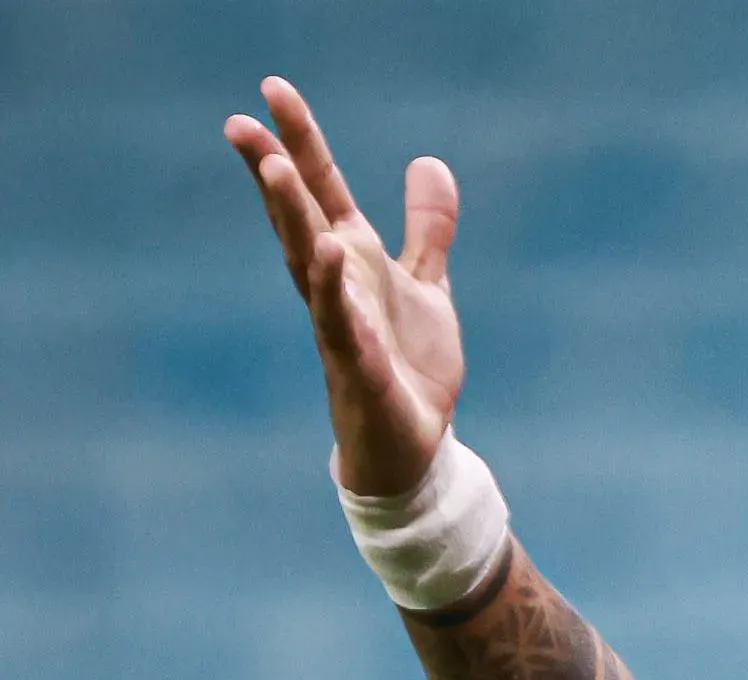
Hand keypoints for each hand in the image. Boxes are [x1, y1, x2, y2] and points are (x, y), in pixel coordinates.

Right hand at [225, 77, 464, 495]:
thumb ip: (428, 228)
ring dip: (292, 219)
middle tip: (241, 122)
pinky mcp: (358, 367)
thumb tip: (429, 162)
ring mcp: (341, 325)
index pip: (321, 191)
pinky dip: (334, 291)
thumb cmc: (409, 364)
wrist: (415, 445)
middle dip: (274, 171)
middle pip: (299, 219)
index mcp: (353, 261)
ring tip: (278, 170)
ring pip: (309, 265)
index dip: (301, 142)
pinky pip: (342, 324)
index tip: (272, 90)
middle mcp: (337, 286)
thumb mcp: (427, 285)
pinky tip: (329, 254)